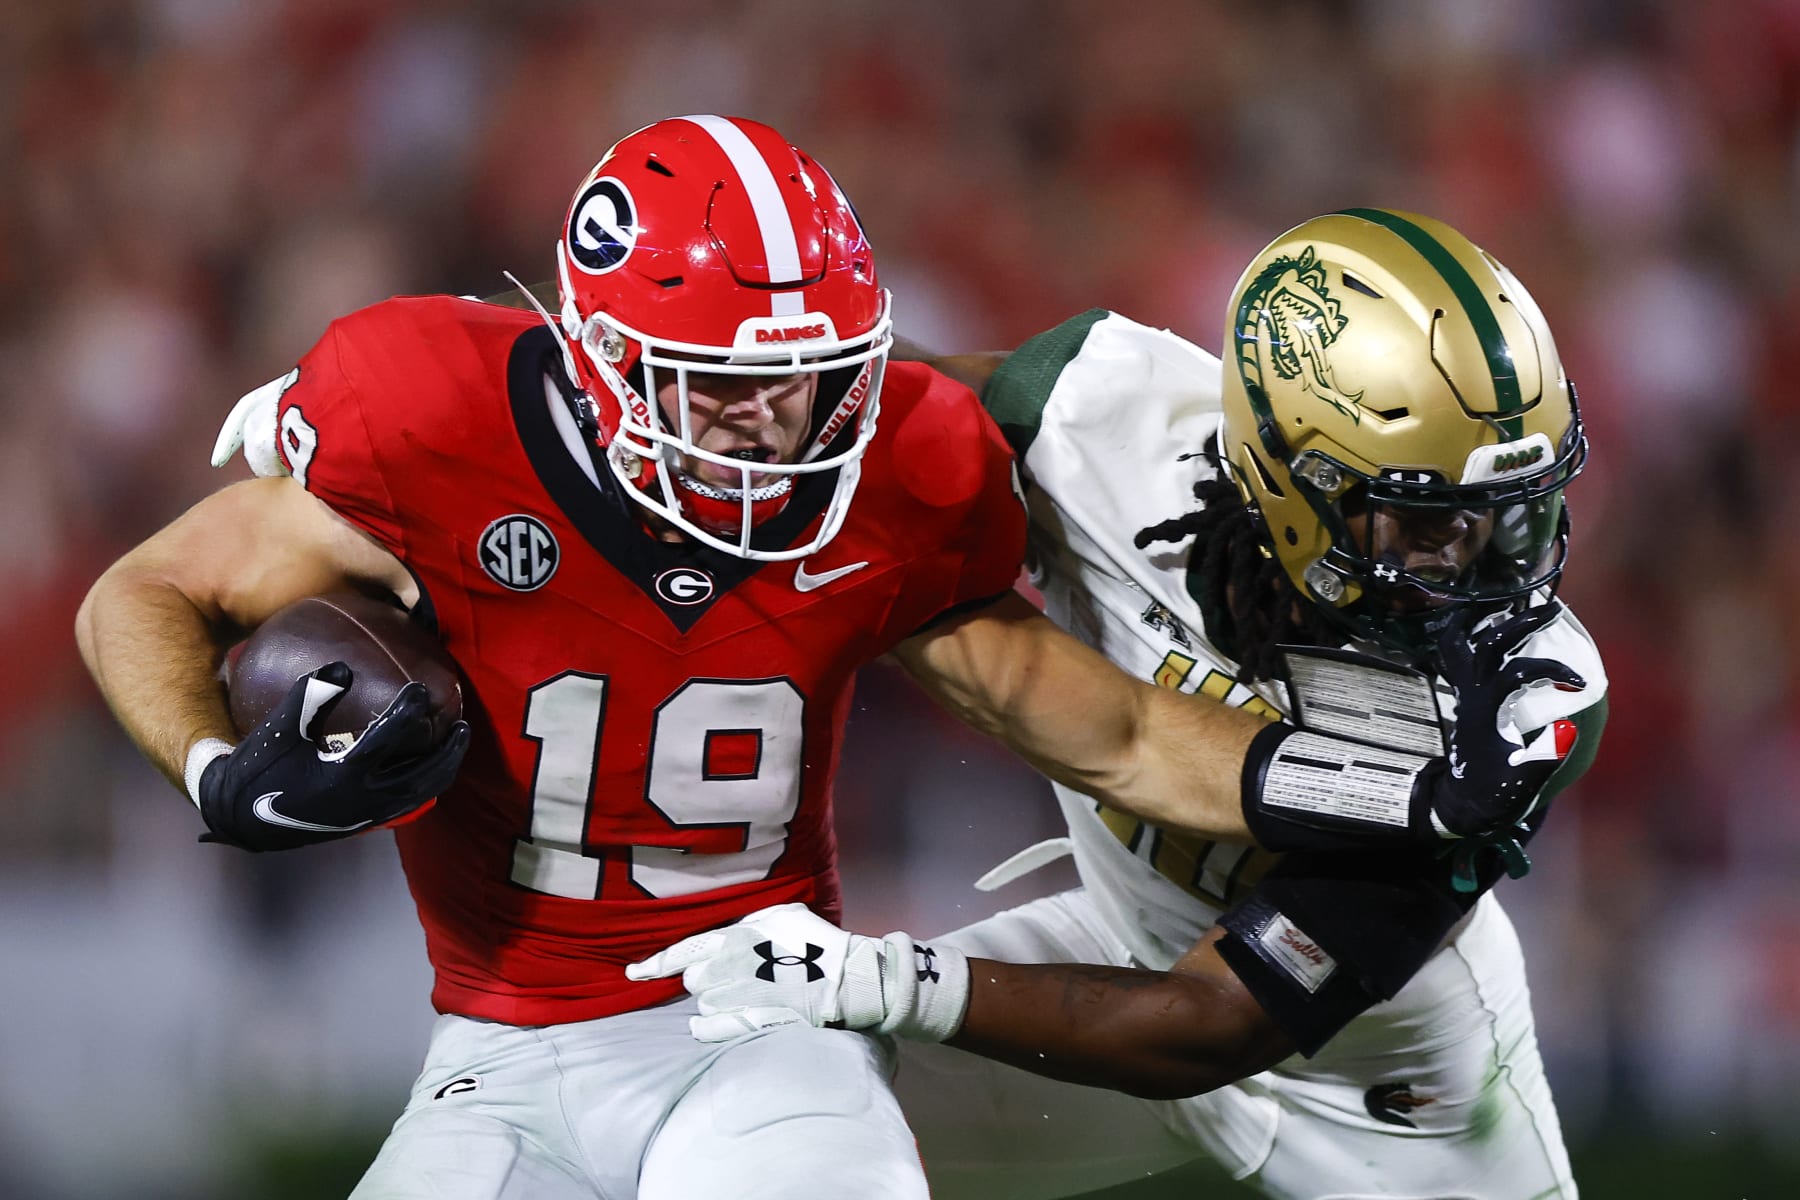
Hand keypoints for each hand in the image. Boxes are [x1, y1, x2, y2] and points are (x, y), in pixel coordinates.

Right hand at [195, 662, 469, 851]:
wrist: (241, 819)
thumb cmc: (258, 770)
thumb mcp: (279, 731)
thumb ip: (310, 697)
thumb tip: (343, 666)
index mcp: (341, 775)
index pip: (387, 739)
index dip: (407, 711)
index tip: (421, 689)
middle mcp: (361, 799)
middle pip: (422, 775)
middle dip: (447, 751)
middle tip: (463, 725)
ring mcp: (365, 815)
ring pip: (420, 794)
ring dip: (442, 769)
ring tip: (456, 744)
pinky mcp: (363, 823)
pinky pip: (407, 804)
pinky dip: (426, 785)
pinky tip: (429, 768)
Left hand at [625, 903, 969, 1043]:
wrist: (849, 978)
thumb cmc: (818, 944)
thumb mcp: (782, 916)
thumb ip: (748, 924)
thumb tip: (726, 935)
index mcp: (737, 933)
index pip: (684, 949)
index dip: (655, 964)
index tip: (633, 974)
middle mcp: (731, 963)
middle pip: (694, 980)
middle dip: (708, 981)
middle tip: (737, 981)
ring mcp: (738, 995)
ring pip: (703, 1005)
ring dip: (717, 1004)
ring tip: (746, 999)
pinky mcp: (749, 1020)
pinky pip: (709, 1029)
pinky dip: (708, 1028)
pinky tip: (719, 1023)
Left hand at [1419, 602, 1583, 839]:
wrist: (1463, 803)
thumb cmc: (1495, 793)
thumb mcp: (1523, 781)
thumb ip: (1546, 756)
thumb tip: (1569, 728)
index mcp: (1485, 710)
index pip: (1514, 674)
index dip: (1547, 670)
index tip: (1579, 682)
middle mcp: (1470, 695)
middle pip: (1487, 645)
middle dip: (1520, 623)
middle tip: (1552, 607)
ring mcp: (1464, 693)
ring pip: (1462, 644)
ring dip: (1484, 620)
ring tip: (1511, 600)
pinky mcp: (1465, 696)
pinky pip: (1457, 656)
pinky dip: (1467, 635)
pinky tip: (1487, 623)